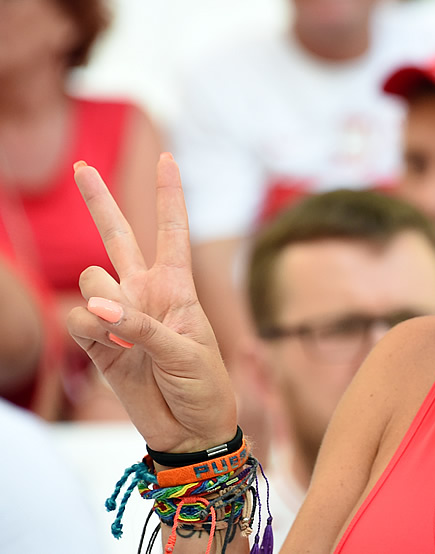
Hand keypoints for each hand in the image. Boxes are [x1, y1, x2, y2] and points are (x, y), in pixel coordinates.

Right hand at [66, 153, 236, 452]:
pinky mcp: (98, 343)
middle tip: (80, 166)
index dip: (169, 194)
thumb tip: (95, 306)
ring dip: (104, 301)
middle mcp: (145, 292)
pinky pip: (78, 321)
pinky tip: (109, 344)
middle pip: (118, 236)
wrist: (191, 429)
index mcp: (178, 286)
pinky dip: (90, 329)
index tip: (166, 157)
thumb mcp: (186, 351)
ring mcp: (119, 315)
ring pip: (92, 281)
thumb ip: (141, 326)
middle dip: (99, 201)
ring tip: (126, 332)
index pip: (172, 231)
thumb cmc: (204, 385)